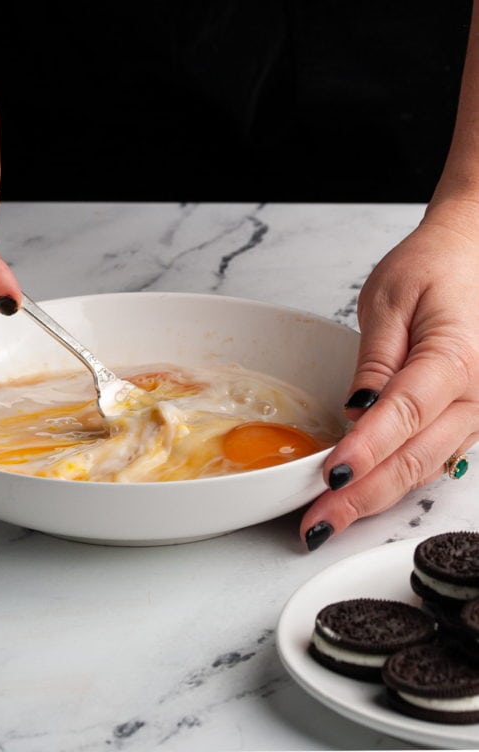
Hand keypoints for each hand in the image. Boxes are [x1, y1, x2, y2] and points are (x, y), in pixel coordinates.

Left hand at [300, 209, 478, 549]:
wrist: (472, 257)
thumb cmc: (434, 269)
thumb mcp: (390, 299)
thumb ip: (375, 359)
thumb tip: (356, 411)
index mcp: (456, 359)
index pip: (405, 414)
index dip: (367, 450)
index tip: (331, 475)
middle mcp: (476, 396)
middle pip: (415, 458)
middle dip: (361, 496)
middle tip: (316, 522)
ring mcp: (476, 414)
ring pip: (423, 469)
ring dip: (374, 499)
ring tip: (328, 520)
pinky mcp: (465, 422)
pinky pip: (430, 460)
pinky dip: (394, 482)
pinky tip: (360, 498)